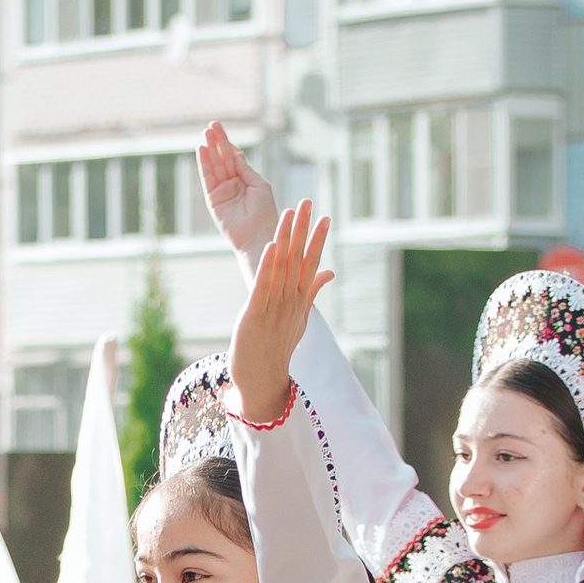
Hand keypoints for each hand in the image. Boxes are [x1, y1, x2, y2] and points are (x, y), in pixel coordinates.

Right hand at [197, 120, 279, 259]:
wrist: (259, 235)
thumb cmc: (265, 213)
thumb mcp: (259, 185)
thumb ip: (245, 170)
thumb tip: (236, 154)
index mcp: (245, 180)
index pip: (233, 157)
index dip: (227, 143)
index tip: (219, 128)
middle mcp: (232, 184)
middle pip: (222, 159)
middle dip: (217, 142)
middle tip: (211, 125)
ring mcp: (222, 192)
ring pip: (214, 166)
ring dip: (209, 150)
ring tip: (204, 133)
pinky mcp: (213, 201)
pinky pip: (208, 179)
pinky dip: (204, 165)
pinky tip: (202, 150)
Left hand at [226, 201, 332, 422]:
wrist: (262, 380)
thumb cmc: (277, 348)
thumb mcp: (299, 318)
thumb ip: (312, 292)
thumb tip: (329, 272)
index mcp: (299, 300)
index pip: (311, 264)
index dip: (318, 239)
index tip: (326, 216)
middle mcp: (290, 300)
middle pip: (298, 258)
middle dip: (303, 229)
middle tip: (307, 201)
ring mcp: (273, 307)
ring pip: (281, 267)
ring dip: (285, 238)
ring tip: (289, 213)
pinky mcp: (254, 315)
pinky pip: (262, 286)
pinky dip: (266, 266)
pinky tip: (271, 245)